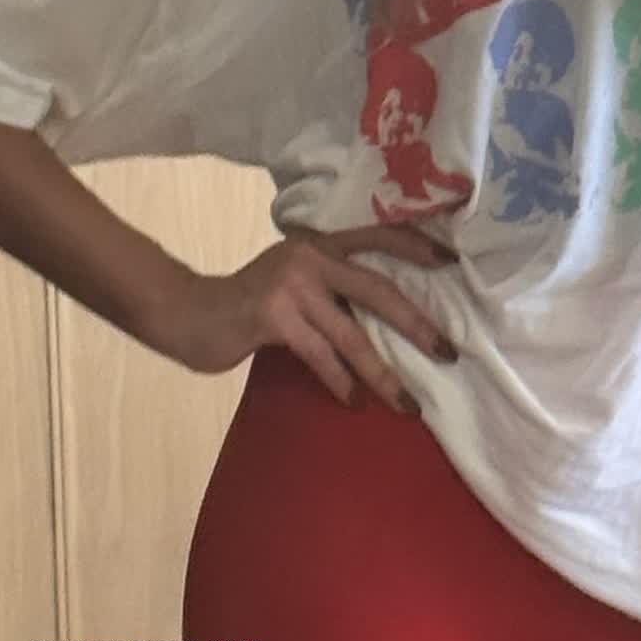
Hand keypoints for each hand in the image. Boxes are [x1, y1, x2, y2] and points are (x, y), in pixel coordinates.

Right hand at [150, 224, 459, 415]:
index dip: (416, 248)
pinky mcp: (272, 316)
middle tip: (448, 351)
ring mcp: (290, 285)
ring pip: (351, 333)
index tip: (453, 263)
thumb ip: (330, 287)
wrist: (187, 313)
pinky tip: (355, 402)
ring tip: (407, 403)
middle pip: (377, 288)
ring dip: (382, 373)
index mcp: (320, 243)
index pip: (378, 236)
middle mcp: (310, 256)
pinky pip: (319, 354)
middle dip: (416, 323)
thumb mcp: (293, 282)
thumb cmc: (248, 305)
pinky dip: (340, 381)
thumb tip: (387, 317)